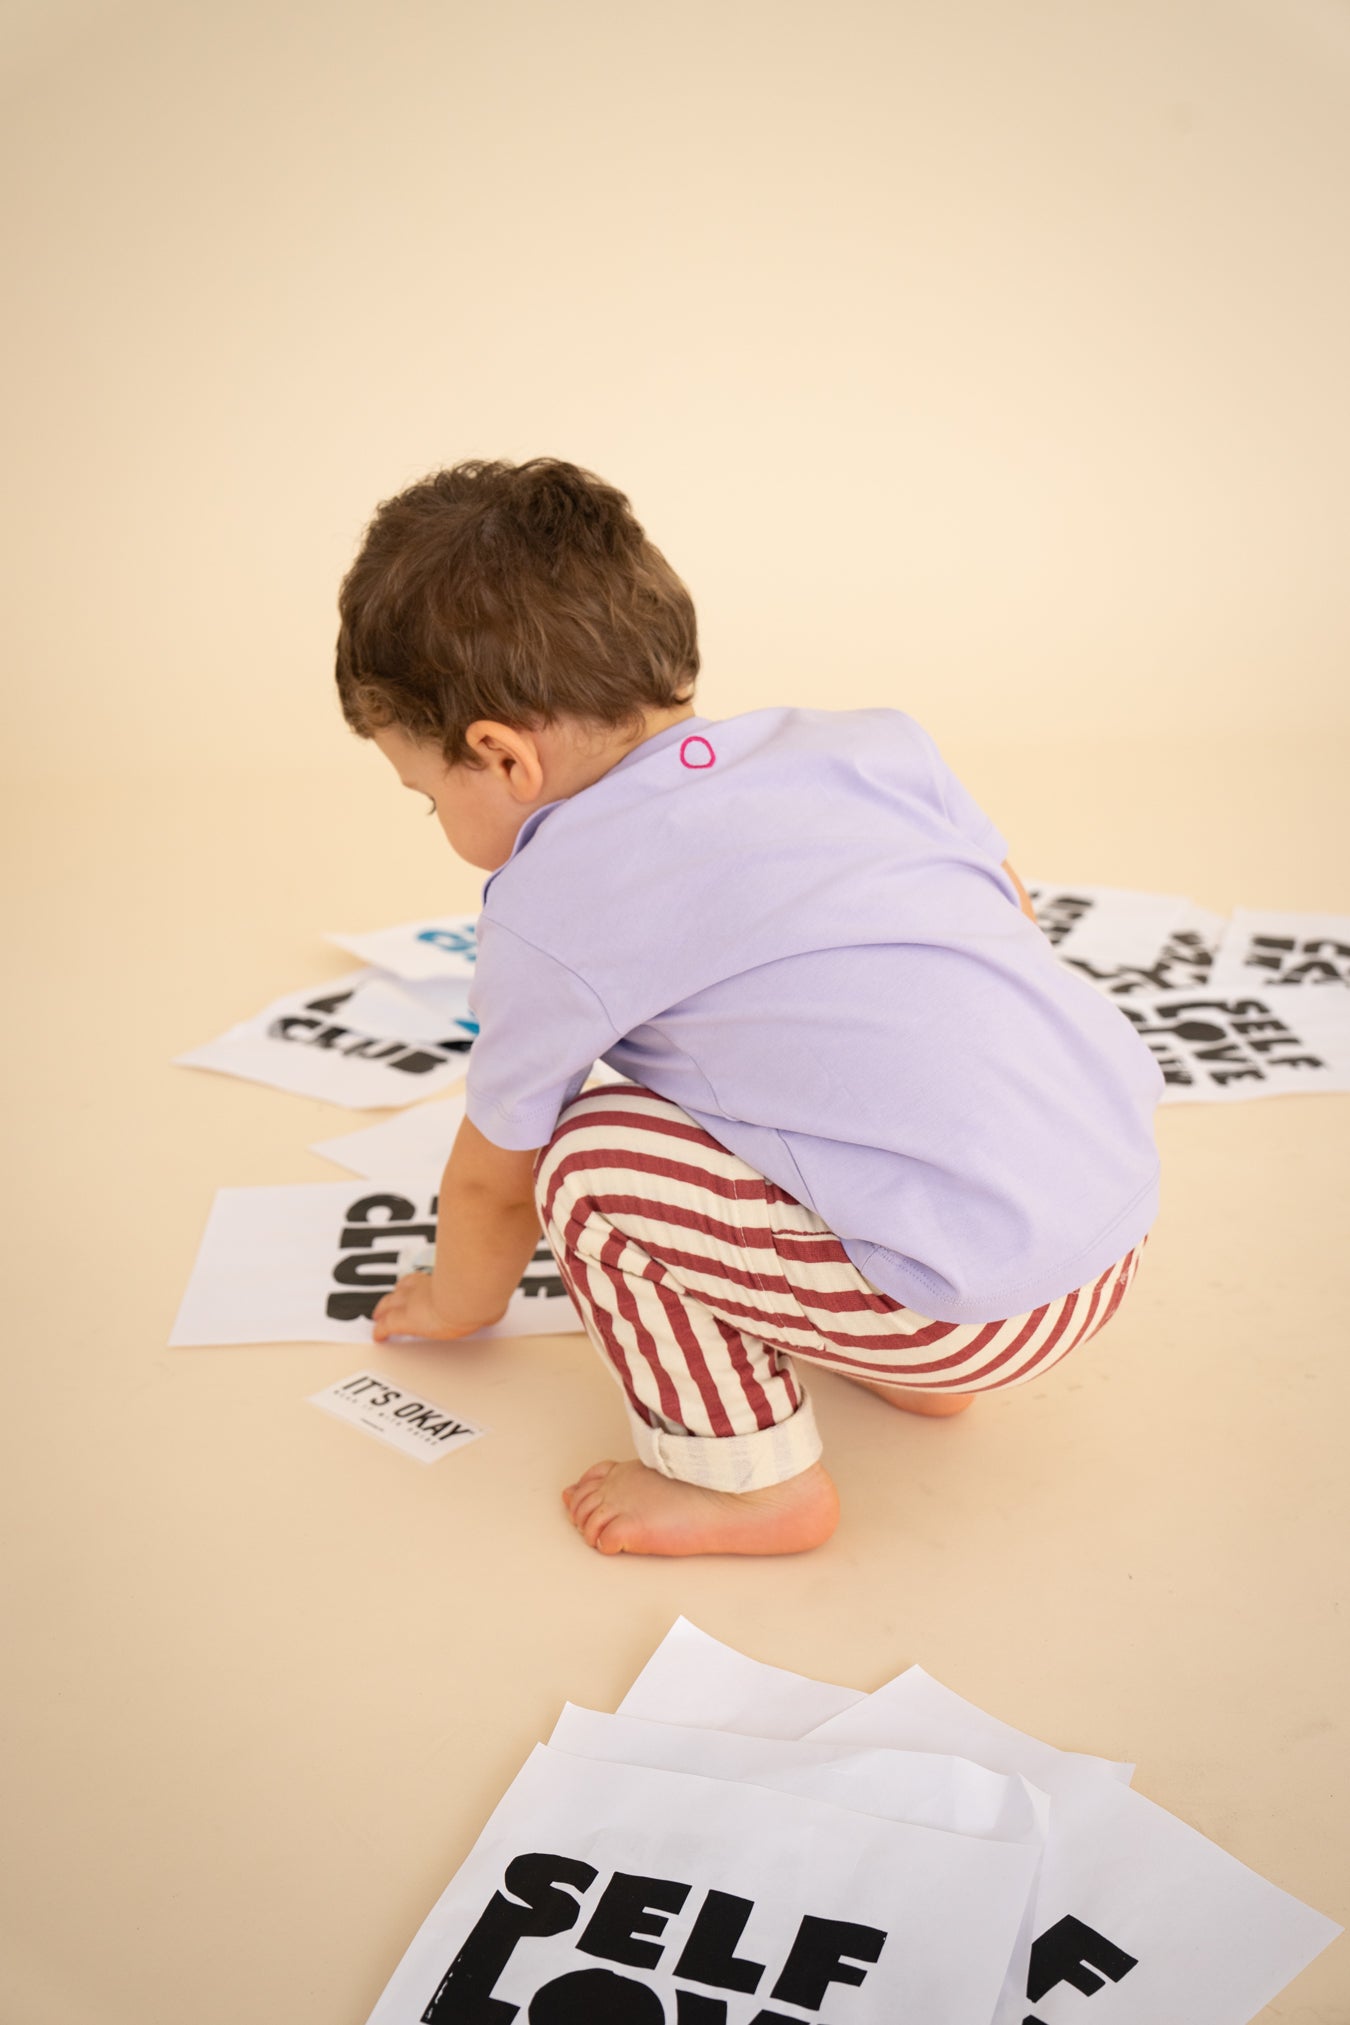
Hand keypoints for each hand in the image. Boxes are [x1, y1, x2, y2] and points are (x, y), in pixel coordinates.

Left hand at [371, 1273, 503, 1343]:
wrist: (468, 1296)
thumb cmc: (480, 1287)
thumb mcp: (489, 1286)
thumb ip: (492, 1286)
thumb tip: (506, 1294)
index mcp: (443, 1276)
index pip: (427, 1276)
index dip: (418, 1282)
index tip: (415, 1285)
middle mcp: (425, 1285)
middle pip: (404, 1288)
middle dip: (398, 1293)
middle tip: (392, 1298)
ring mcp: (412, 1302)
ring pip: (391, 1303)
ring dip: (385, 1308)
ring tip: (380, 1313)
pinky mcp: (404, 1320)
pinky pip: (386, 1326)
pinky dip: (380, 1330)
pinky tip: (377, 1336)